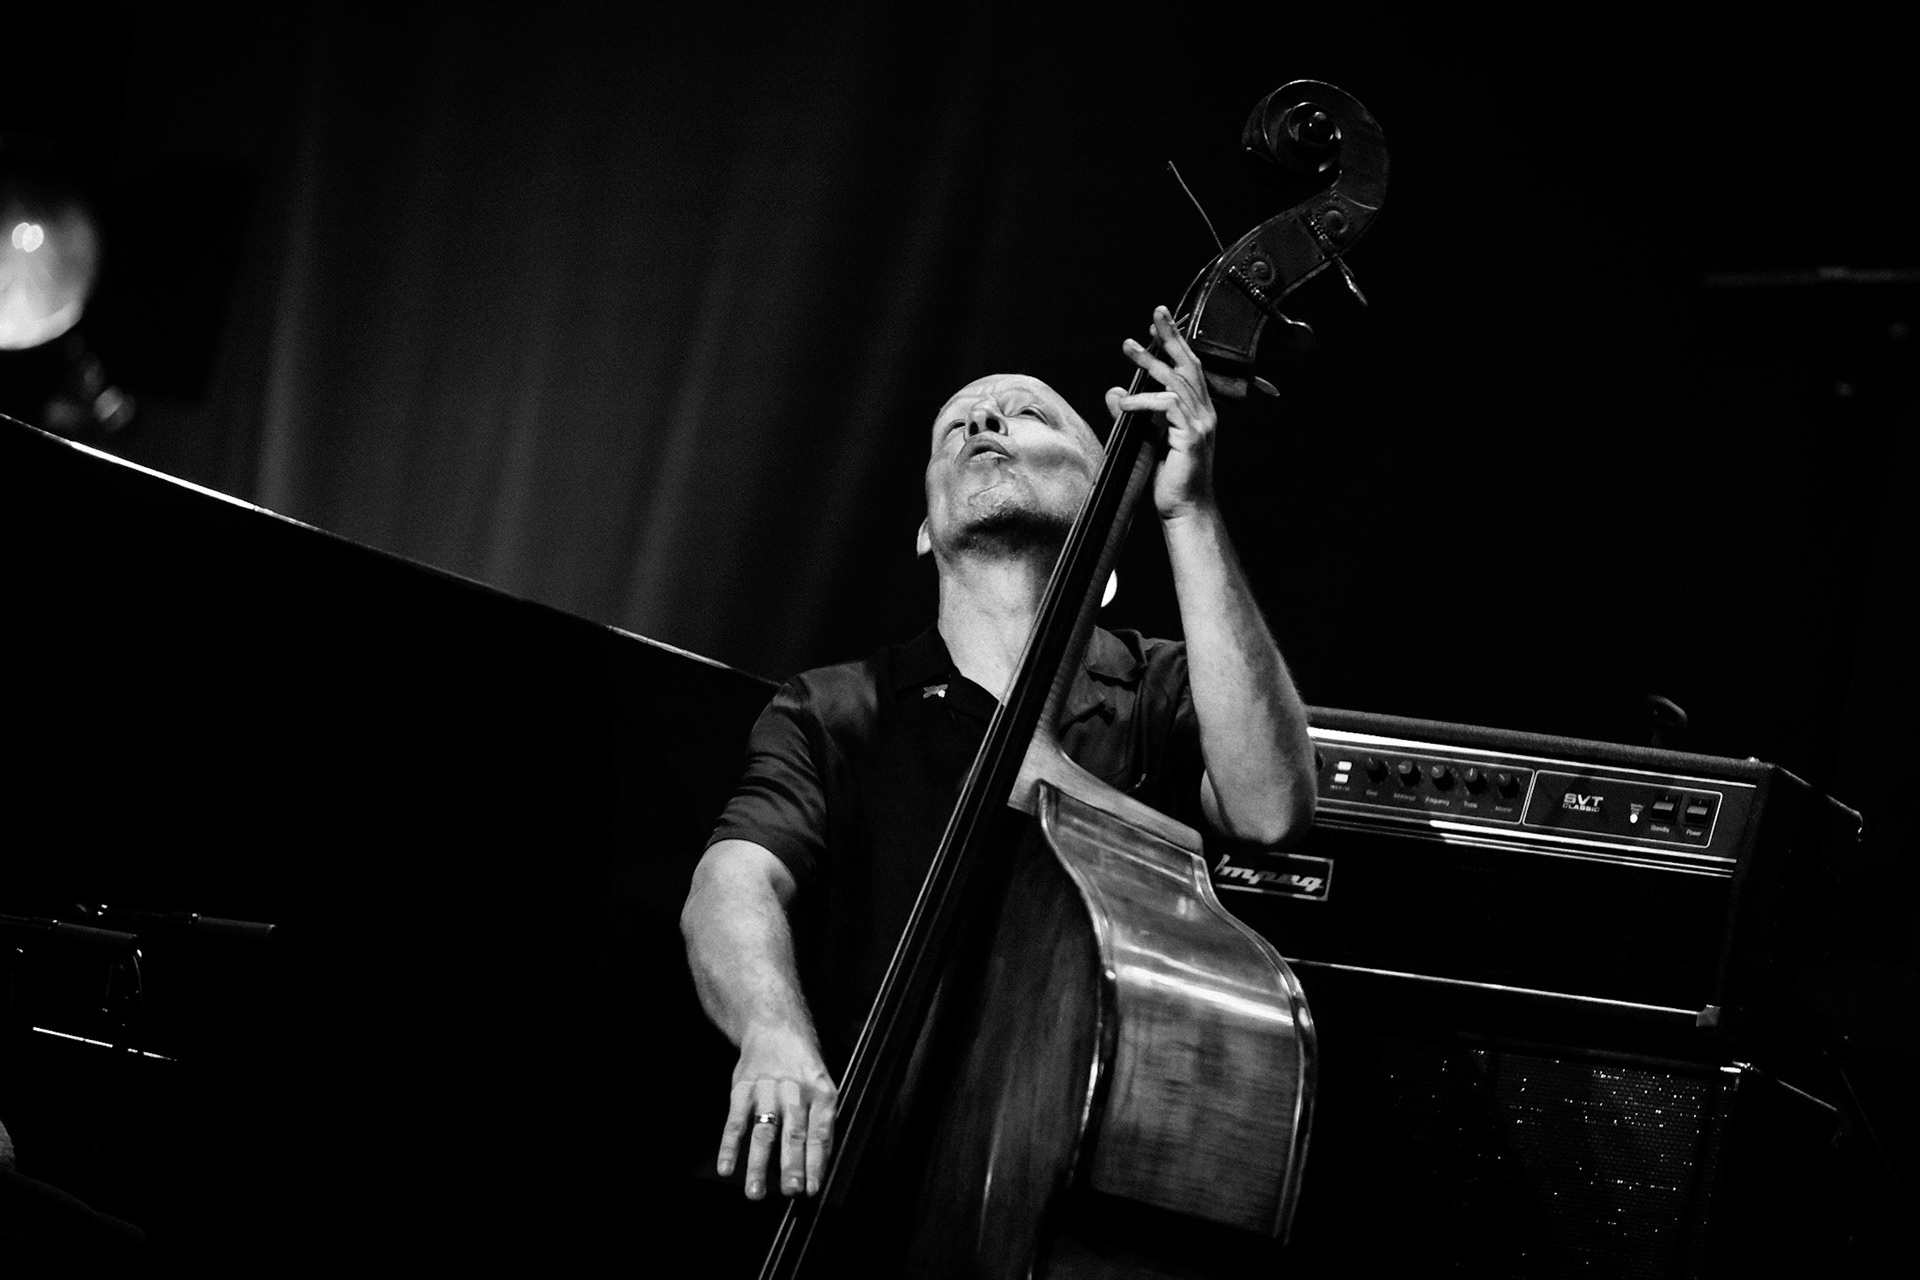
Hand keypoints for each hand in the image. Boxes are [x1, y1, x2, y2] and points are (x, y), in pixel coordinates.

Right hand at [717, 1023, 837, 1198]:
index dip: (816, 1163)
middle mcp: (795, 1091)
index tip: (811, 1189)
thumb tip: (816, 1166)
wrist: (775, 1027)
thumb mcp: (823, 1086)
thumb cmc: (802, 1066)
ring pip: (763, 1131)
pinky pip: (735, 1121)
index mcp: (821, 1093)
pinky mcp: (743, 1088)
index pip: (820, 1134)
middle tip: (790, 1192)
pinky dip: (729, 1146)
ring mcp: (768, 1089)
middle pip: (794, 1133)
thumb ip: (820, 1122)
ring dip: (758, 1164)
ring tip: (756, 1192)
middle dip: (791, 1165)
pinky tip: (726, 1167)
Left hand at [1104, 305, 1220, 521]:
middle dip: (1172, 336)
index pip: (1189, 370)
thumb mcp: (1145, 440)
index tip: (1158, 324)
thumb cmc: (1169, 480)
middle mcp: (1204, 415)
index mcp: (1198, 413)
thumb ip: (1133, 415)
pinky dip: (1144, 402)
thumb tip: (1114, 391)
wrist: (1185, 511)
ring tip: (1128, 347)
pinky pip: (1168, 407)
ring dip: (1150, 363)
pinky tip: (1124, 403)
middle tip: (1156, 313)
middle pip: (1189, 365)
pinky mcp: (1192, 437)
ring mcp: (1201, 425)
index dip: (1176, 344)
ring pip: (1177, 382)